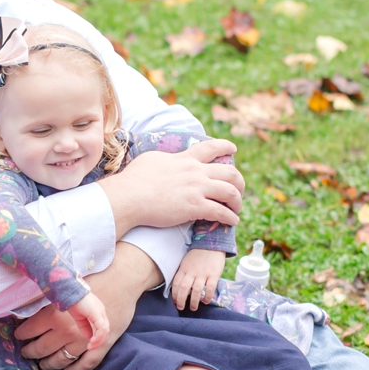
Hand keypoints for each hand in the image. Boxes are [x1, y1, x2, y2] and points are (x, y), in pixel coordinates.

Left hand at [17, 242, 157, 369]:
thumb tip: (31, 306)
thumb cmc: (94, 278)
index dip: (22, 335)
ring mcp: (83, 342)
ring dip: (49, 364)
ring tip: (43, 364)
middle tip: (26, 353)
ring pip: (60, 360)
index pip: (30, 330)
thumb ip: (48, 299)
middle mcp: (66, 331)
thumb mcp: (65, 287)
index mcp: (54, 315)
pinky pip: (85, 365)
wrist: (122, 281)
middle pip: (41, 348)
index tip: (18, 336)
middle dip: (30, 352)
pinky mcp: (100, 347)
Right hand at [66, 291, 109, 350]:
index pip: (103, 328)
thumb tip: (88, 337)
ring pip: (105, 330)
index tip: (90, 346)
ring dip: (98, 341)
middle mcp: (101, 312)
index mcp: (98, 312)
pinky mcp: (97, 313)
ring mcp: (100, 312)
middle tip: (91, 348)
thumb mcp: (79, 316)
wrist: (69, 290)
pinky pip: (101, 328)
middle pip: (106, 330)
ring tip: (91, 347)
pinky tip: (91, 341)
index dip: (98, 338)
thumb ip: (84, 326)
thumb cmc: (73, 300)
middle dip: (99, 341)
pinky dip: (98, 337)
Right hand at [96, 139, 243, 235]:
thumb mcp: (152, 160)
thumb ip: (167, 160)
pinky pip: (220, 212)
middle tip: (238, 190)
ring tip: (237, 210)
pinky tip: (232, 222)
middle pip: (229, 172)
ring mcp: (196, 189)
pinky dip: (230, 218)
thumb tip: (168, 161)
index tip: (233, 149)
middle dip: (239, 182)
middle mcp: (195, 172)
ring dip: (238, 202)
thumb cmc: (134, 179)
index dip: (225, 147)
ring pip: (230, 192)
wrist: (129, 196)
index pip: (210, 148)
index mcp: (185, 159)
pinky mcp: (194, 207)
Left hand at [171, 248, 225, 311]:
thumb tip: (179, 287)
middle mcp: (192, 272)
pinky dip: (208, 296)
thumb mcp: (186, 262)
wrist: (211, 244)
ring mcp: (203, 273)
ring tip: (193, 308)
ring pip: (196, 290)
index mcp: (184, 269)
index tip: (175, 302)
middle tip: (181, 308)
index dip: (174, 295)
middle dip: (181, 301)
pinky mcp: (214, 274)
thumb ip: (183, 273)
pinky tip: (206, 301)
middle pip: (184, 289)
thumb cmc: (197, 255)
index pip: (176, 284)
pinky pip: (210, 288)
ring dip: (194, 302)